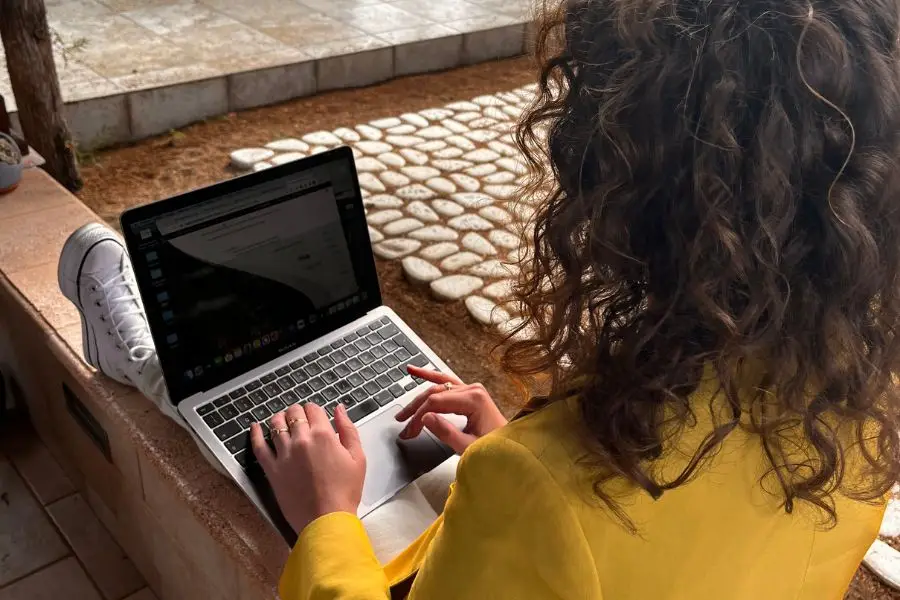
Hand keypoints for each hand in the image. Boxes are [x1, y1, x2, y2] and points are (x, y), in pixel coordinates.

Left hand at [250, 402, 365, 533]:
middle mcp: (302, 440)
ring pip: (275, 424)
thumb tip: (340, 409)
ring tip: (282, 421)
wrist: (326, 519)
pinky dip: (255, 434)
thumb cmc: (345, 492)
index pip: (313, 409)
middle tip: (299, 419)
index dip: (314, 410)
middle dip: (297, 412)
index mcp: (324, 435)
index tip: (315, 416)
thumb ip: (348, 429)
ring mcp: (284, 454)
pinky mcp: (272, 470)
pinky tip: (255, 428)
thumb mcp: (357, 458)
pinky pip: (259, 446)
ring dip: (279, 418)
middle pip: (293, 413)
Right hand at [396, 366, 507, 453]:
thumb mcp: (468, 446)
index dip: (419, 417)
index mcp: (474, 400)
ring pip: (437, 388)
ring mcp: (471, 389)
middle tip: (402, 424)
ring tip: (403, 410)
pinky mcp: (470, 393)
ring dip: (419, 398)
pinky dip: (430, 376)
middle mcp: (472, 390)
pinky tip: (415, 371)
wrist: (510, 449)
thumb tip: (425, 418)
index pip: (436, 402)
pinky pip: (446, 382)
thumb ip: (446, 432)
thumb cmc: (493, 448)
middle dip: (416, 410)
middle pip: (434, 394)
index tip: (410, 432)